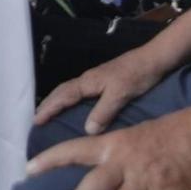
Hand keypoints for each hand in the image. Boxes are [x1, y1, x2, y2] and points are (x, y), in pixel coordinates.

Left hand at [26, 107, 190, 189]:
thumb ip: (115, 154)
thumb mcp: (136, 135)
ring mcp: (149, 177)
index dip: (51, 159)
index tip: (28, 170)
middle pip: (96, 186)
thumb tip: (97, 174)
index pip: (75, 149)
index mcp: (114, 143)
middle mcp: (126, 160)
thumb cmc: (173, 132)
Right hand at [35, 45, 169, 134]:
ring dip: (57, 102)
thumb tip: (87, 130)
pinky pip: (79, 93)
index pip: (63, 96)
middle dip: (48, 105)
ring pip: (69, 92)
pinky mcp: (104, 82)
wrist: (154, 59)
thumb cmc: (137, 75)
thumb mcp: (121, 94)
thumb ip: (104, 111)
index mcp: (88, 82)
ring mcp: (96, 80)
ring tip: (48, 115)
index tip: (35, 121)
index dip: (49, 109)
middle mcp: (88, 80)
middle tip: (35, 119)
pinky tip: (73, 108)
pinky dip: (69, 101)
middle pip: (62, 92)